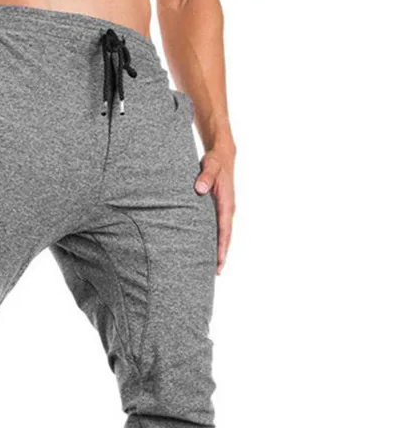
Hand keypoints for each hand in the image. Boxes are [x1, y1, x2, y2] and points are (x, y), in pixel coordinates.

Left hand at [194, 143, 235, 275]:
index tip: (219, 261)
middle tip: (215, 273)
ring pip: (222, 235)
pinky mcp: (219, 209)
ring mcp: (224, 211)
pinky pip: (218, 228)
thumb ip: (205, 176)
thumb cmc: (215, 160)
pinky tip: (206, 250)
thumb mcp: (210, 165)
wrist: (222, 154)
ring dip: (218, 250)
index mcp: (227, 204)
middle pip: (225, 238)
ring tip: (212, 268)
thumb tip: (199, 189)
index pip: (224, 230)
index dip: (222, 247)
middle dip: (221, 255)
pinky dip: (214, 240)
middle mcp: (228, 210)